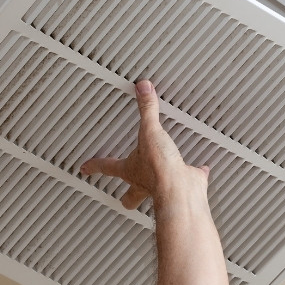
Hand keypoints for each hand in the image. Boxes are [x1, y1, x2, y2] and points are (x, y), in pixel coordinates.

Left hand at [80, 80, 208, 208]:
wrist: (181, 190)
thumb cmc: (159, 169)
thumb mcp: (149, 132)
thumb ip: (147, 110)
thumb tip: (142, 89)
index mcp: (131, 170)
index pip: (107, 166)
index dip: (95, 166)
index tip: (86, 168)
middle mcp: (145, 182)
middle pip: (130, 195)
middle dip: (126, 195)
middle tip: (123, 194)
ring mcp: (165, 186)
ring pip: (156, 191)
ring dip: (156, 184)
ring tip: (159, 177)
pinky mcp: (185, 184)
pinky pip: (190, 177)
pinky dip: (194, 172)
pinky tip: (198, 168)